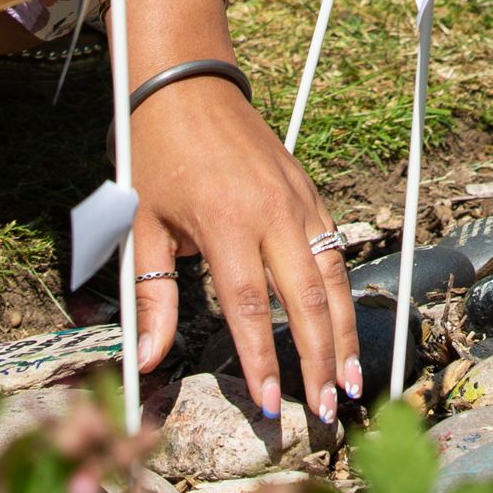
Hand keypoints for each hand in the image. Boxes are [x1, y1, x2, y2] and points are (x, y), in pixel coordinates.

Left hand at [128, 73, 356, 426]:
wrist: (187, 84)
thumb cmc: (155, 152)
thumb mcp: (141, 225)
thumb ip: (151, 297)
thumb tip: (149, 359)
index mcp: (224, 222)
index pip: (248, 307)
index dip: (262, 361)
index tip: (269, 405)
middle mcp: (270, 212)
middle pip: (307, 299)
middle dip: (321, 359)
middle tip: (327, 408)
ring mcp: (296, 199)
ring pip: (334, 276)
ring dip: (345, 332)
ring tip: (352, 379)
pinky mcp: (309, 190)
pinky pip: (335, 246)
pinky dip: (345, 291)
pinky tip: (347, 323)